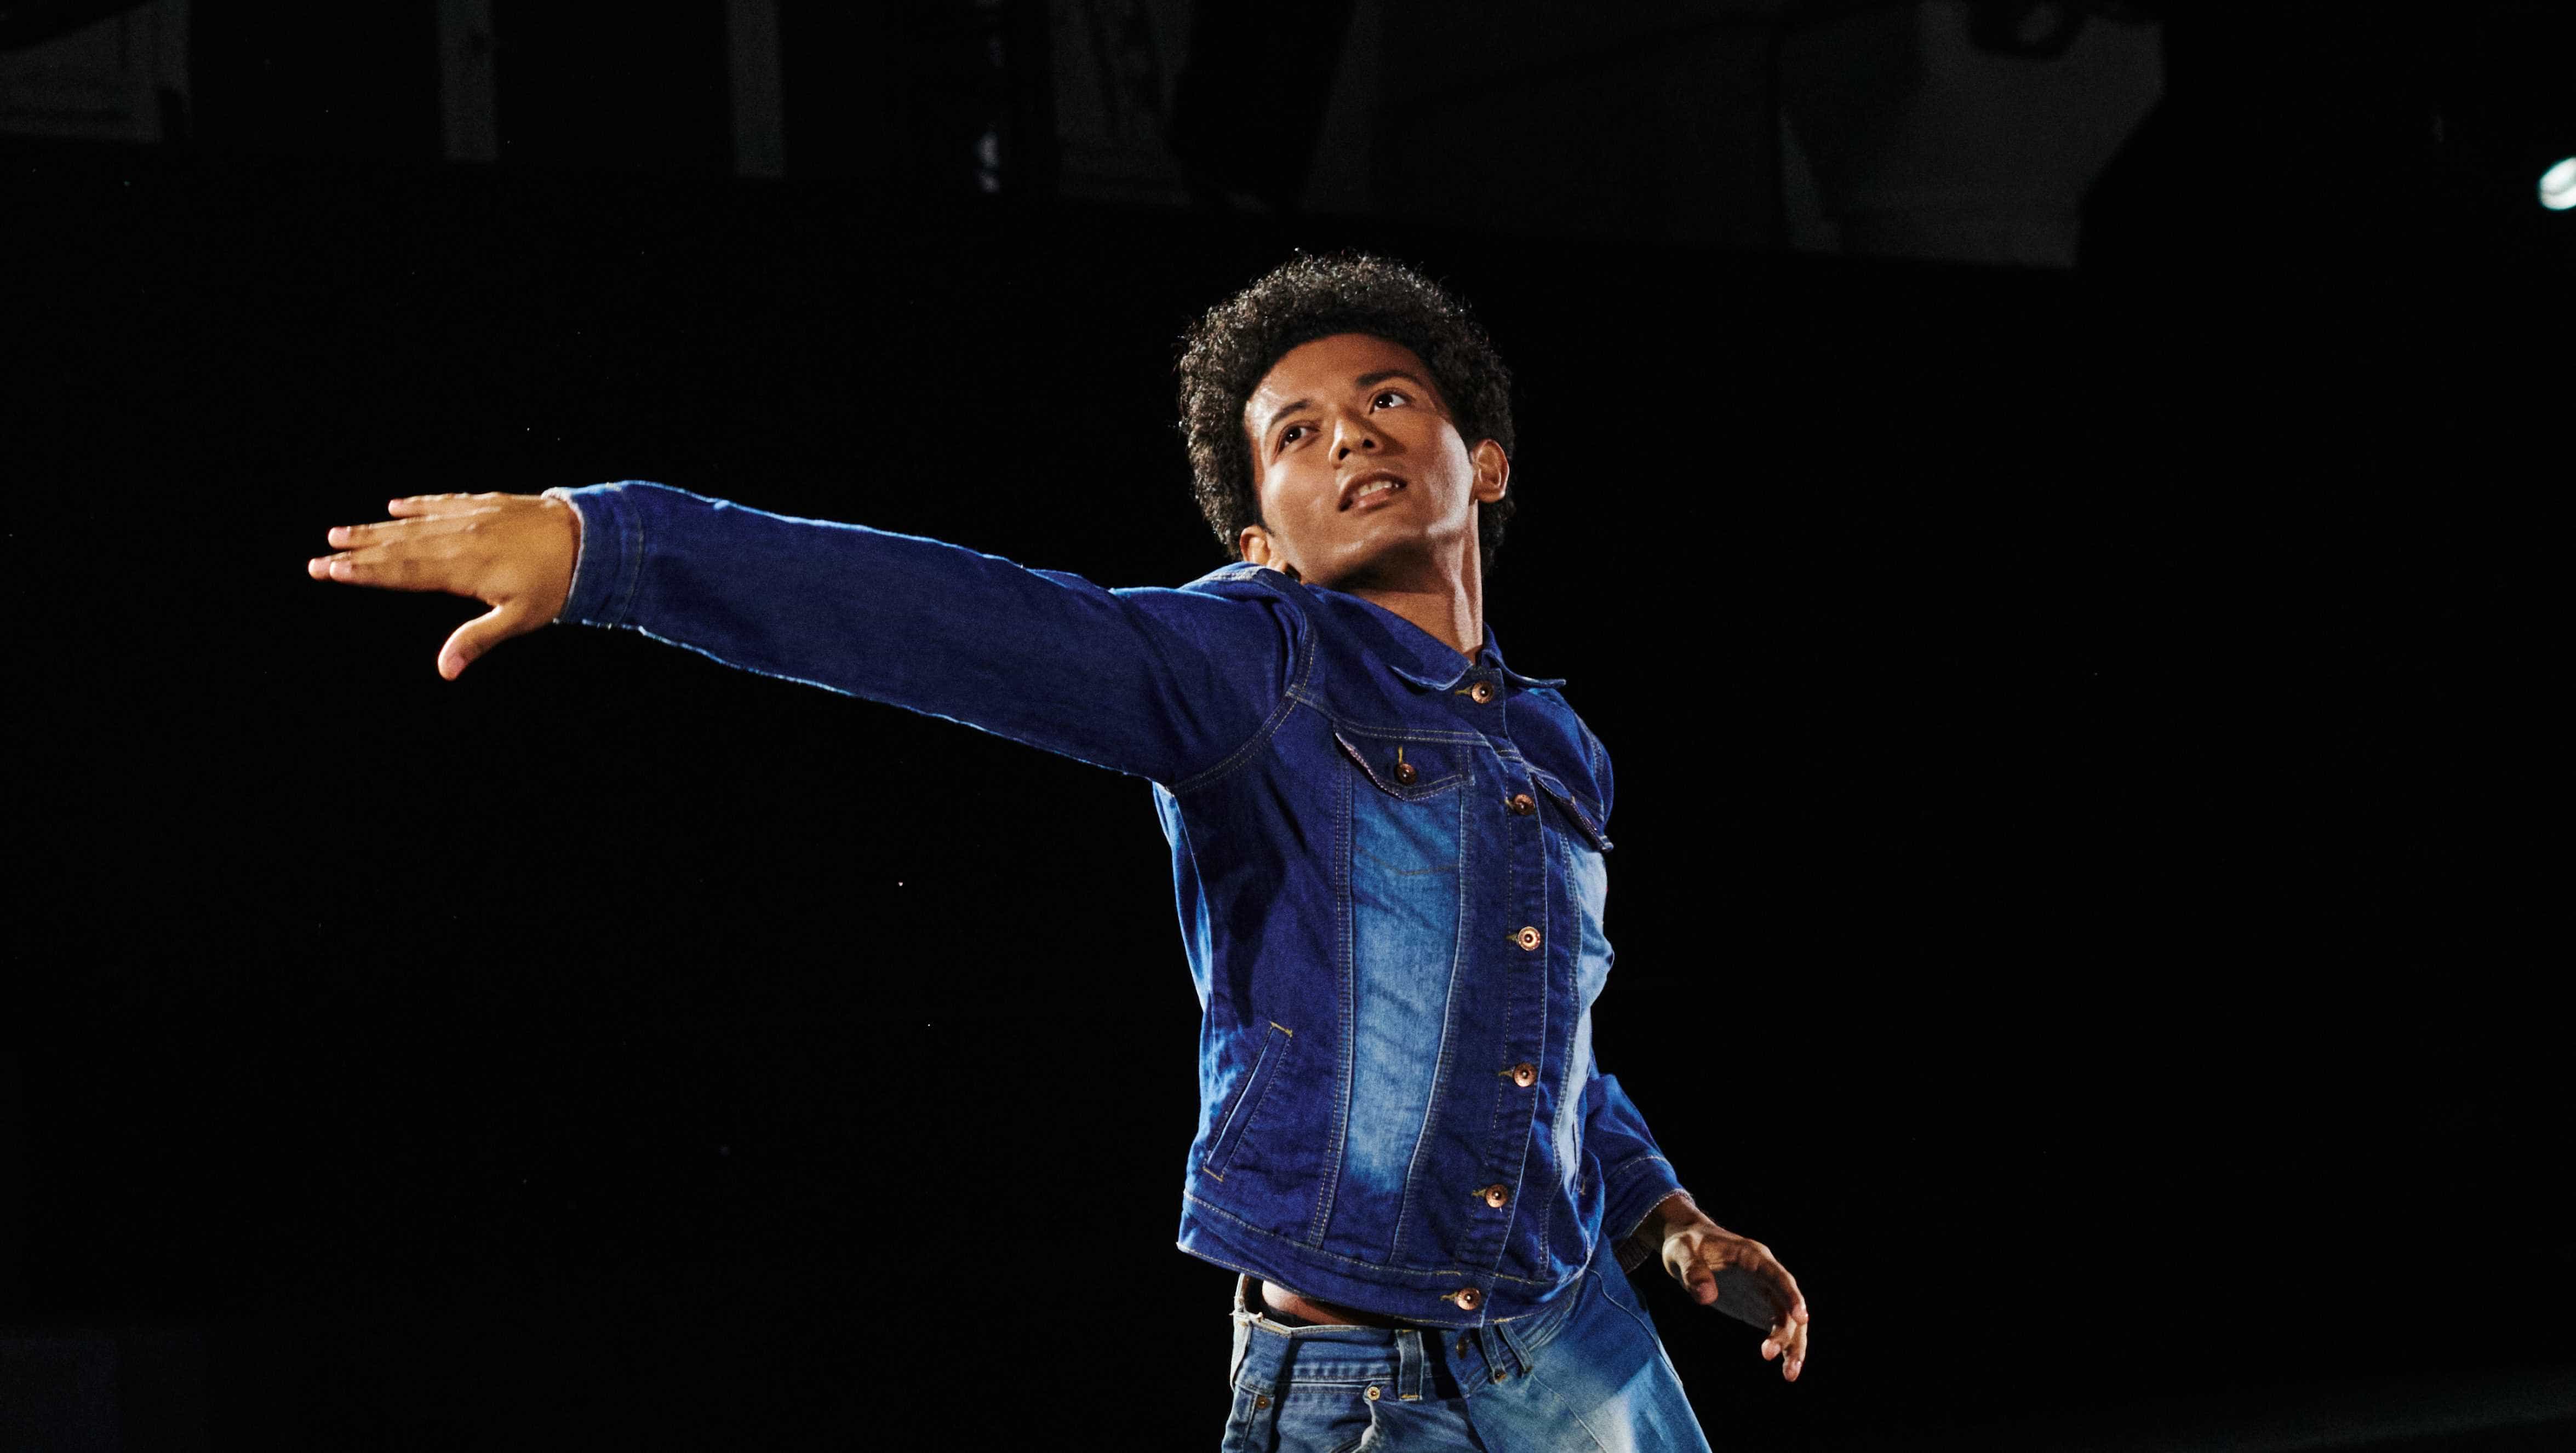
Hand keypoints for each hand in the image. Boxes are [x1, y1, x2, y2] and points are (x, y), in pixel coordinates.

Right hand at [307, 492, 581, 679]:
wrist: (591, 536)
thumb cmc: (557, 583)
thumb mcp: (520, 619)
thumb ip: (478, 639)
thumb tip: (445, 670)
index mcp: (461, 568)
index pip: (403, 573)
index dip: (366, 574)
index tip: (331, 571)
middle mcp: (458, 539)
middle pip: (397, 548)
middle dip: (356, 553)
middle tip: (317, 558)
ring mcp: (470, 517)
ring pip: (413, 524)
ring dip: (375, 529)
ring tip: (341, 532)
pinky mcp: (485, 503)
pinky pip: (442, 502)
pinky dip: (417, 505)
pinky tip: (396, 506)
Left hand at [1641, 1195, 1810, 1381]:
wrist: (1688, 1249)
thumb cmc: (1686, 1245)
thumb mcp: (1681, 1252)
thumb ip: (1692, 1271)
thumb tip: (1706, 1296)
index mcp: (1753, 1256)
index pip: (1778, 1276)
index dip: (1791, 1296)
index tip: (1801, 1318)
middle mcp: (1766, 1275)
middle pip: (1786, 1305)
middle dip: (1787, 1332)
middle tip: (1772, 1356)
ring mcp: (1765, 1293)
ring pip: (1788, 1321)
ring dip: (1792, 1346)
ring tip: (1789, 1375)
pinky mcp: (1758, 1309)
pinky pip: (1778, 1329)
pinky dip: (1783, 1347)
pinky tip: (1787, 1371)